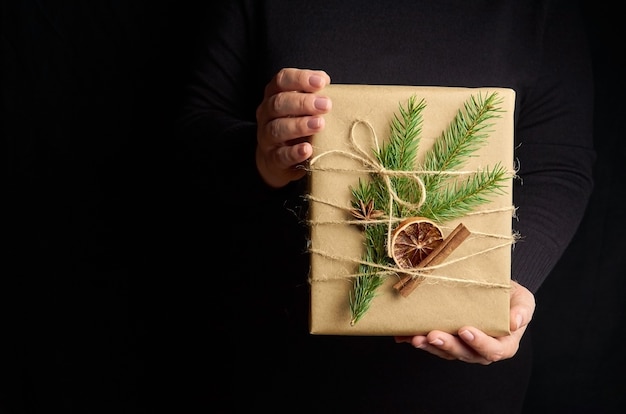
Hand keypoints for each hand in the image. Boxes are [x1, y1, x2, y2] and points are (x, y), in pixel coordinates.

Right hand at [255, 68, 331, 187]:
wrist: (277, 161)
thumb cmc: (296, 127)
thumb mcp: (303, 108)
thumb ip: (312, 94)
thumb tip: (325, 80)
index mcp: (274, 95)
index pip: (281, 80)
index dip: (300, 79)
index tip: (322, 82)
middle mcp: (266, 114)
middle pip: (278, 103)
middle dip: (303, 102)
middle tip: (326, 105)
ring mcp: (266, 137)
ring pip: (276, 128)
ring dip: (299, 125)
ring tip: (320, 124)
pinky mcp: (271, 159)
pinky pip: (280, 155)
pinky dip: (293, 152)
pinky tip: (307, 149)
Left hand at [394, 280, 535, 364]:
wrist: (492, 291)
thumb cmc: (509, 297)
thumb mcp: (522, 299)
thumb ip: (522, 310)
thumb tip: (516, 322)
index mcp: (503, 344)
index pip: (493, 350)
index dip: (479, 343)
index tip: (465, 330)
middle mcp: (481, 350)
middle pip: (465, 354)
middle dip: (447, 345)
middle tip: (433, 335)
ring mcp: (461, 347)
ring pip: (445, 352)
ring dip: (429, 346)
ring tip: (415, 337)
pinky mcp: (445, 340)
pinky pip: (431, 343)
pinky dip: (417, 339)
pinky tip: (403, 335)